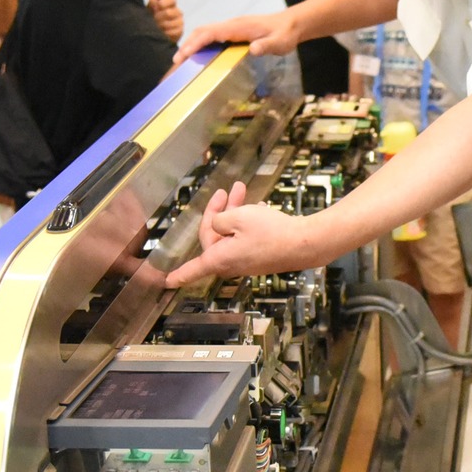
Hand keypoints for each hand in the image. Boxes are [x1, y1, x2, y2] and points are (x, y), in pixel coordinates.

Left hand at [148, 0, 183, 41]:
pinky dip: (164, 34)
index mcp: (171, 4)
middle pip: (168, 13)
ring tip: (155, 27)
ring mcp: (180, 21)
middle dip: (158, 17)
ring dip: (160, 27)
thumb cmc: (152, 18)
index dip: (164, 2)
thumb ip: (152, 3)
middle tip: (153, 20)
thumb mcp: (149, 9)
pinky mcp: (180, 31)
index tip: (157, 6)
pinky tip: (161, 33)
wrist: (155, 33)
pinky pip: (172, 32)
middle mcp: (178, 11)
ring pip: (169, 24)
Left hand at [166, 182, 318, 287]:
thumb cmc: (270, 232)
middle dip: (218, 212)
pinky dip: (247, 222)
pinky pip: (245, 238)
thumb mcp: (238, 217)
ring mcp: (246, 261)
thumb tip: (219, 225)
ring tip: (241, 190)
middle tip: (225, 192)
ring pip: (231, 234)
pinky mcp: (259, 257)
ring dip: (235, 212)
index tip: (167, 281)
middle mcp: (230, 264)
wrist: (304, 243)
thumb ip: (220, 219)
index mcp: (219, 258)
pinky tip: (257, 206)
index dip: (179, 274)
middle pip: (214, 237)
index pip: (193, 269)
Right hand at [173, 10, 300, 65]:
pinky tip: (198, 57)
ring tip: (181, 61)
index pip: (211, 32)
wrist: (291, 24)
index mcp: (238, 27)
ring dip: (192, 44)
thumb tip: (253, 50)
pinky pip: (212, 37)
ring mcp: (231, 29)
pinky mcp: (233, 33)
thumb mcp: (279, 42)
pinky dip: (200, 45)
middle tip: (176, 62)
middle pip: (202, 31)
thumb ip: (267, 46)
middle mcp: (231, 25)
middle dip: (187, 44)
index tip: (184, 54)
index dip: (196, 43)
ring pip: (205, 33)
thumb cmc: (285, 34)